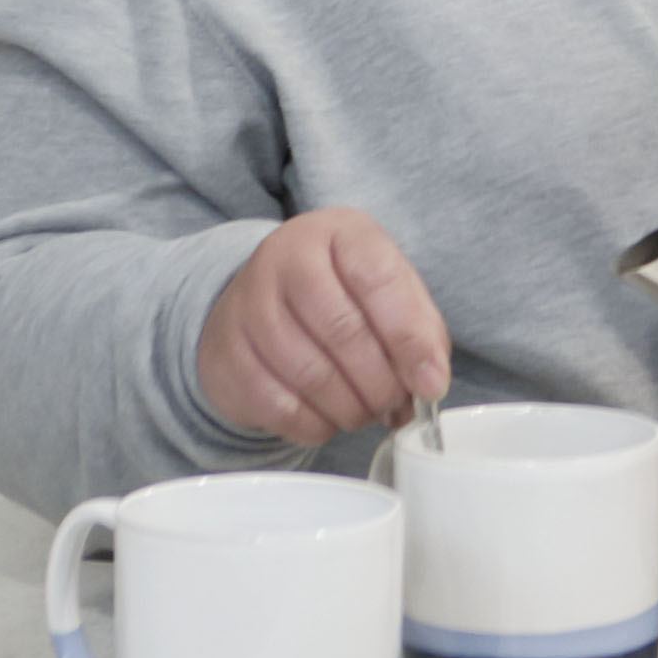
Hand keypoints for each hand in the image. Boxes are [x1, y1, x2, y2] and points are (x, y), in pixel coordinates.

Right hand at [195, 210, 449, 449]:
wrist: (257, 300)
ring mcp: (247, 306)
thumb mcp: (387, 291)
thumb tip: (430, 383)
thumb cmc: (339, 295)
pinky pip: (280, 407)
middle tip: (396, 405)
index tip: (431, 383)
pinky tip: (329, 417)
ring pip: (312, 375)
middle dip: (382, 383)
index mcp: (337, 232)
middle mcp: (284, 258)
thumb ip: (419, 329)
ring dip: (352, 409)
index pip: (379, 280)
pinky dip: (316, 424)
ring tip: (366, 410)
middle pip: (344, 332)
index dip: (410, 339)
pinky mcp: (226, 355)